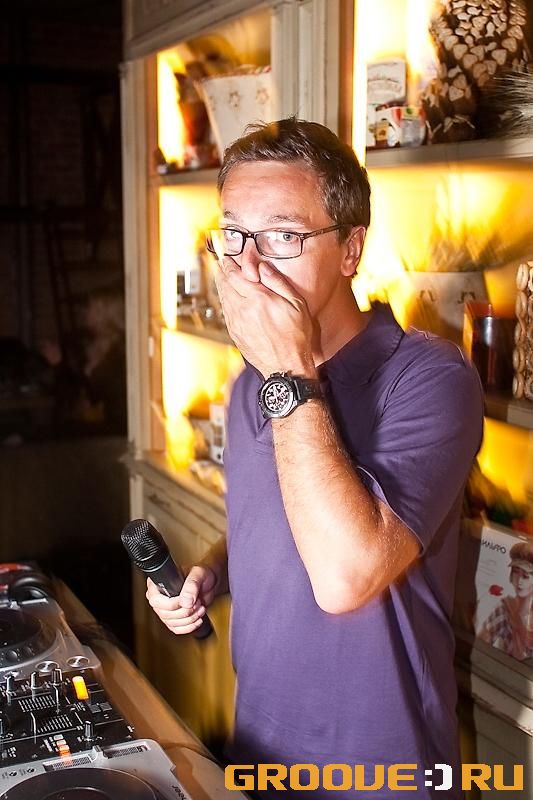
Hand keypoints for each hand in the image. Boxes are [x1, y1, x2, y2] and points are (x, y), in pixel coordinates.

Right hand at [145, 564, 215, 635]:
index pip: (155, 600)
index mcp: (160, 583)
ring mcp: (166, 609)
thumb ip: (191, 586)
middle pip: (164, 614)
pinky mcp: (174, 619)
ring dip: (189, 619)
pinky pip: (176, 629)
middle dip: (184, 612)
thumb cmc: (202, 574)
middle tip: (197, 603)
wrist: (211, 583)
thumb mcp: (198, 574)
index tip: (186, 602)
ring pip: (171, 623)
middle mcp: (160, 597)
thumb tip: (185, 601)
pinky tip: (197, 619)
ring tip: (200, 608)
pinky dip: (189, 627)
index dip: (171, 604)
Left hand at [215, 257, 315, 377]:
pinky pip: (225, 311)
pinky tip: (229, 298)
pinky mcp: (234, 333)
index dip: (230, 263)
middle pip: (224, 284)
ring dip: (221, 285)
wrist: (286, 367)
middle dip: (222, 271)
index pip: (236, 274)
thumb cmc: (295, 339)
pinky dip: (225, 300)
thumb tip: (263, 267)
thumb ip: (278, 282)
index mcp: (258, 299)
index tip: (229, 257)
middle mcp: (243, 310)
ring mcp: (236, 323)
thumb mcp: (296, 304)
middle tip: (222, 263)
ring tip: (223, 276)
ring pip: (223, 297)